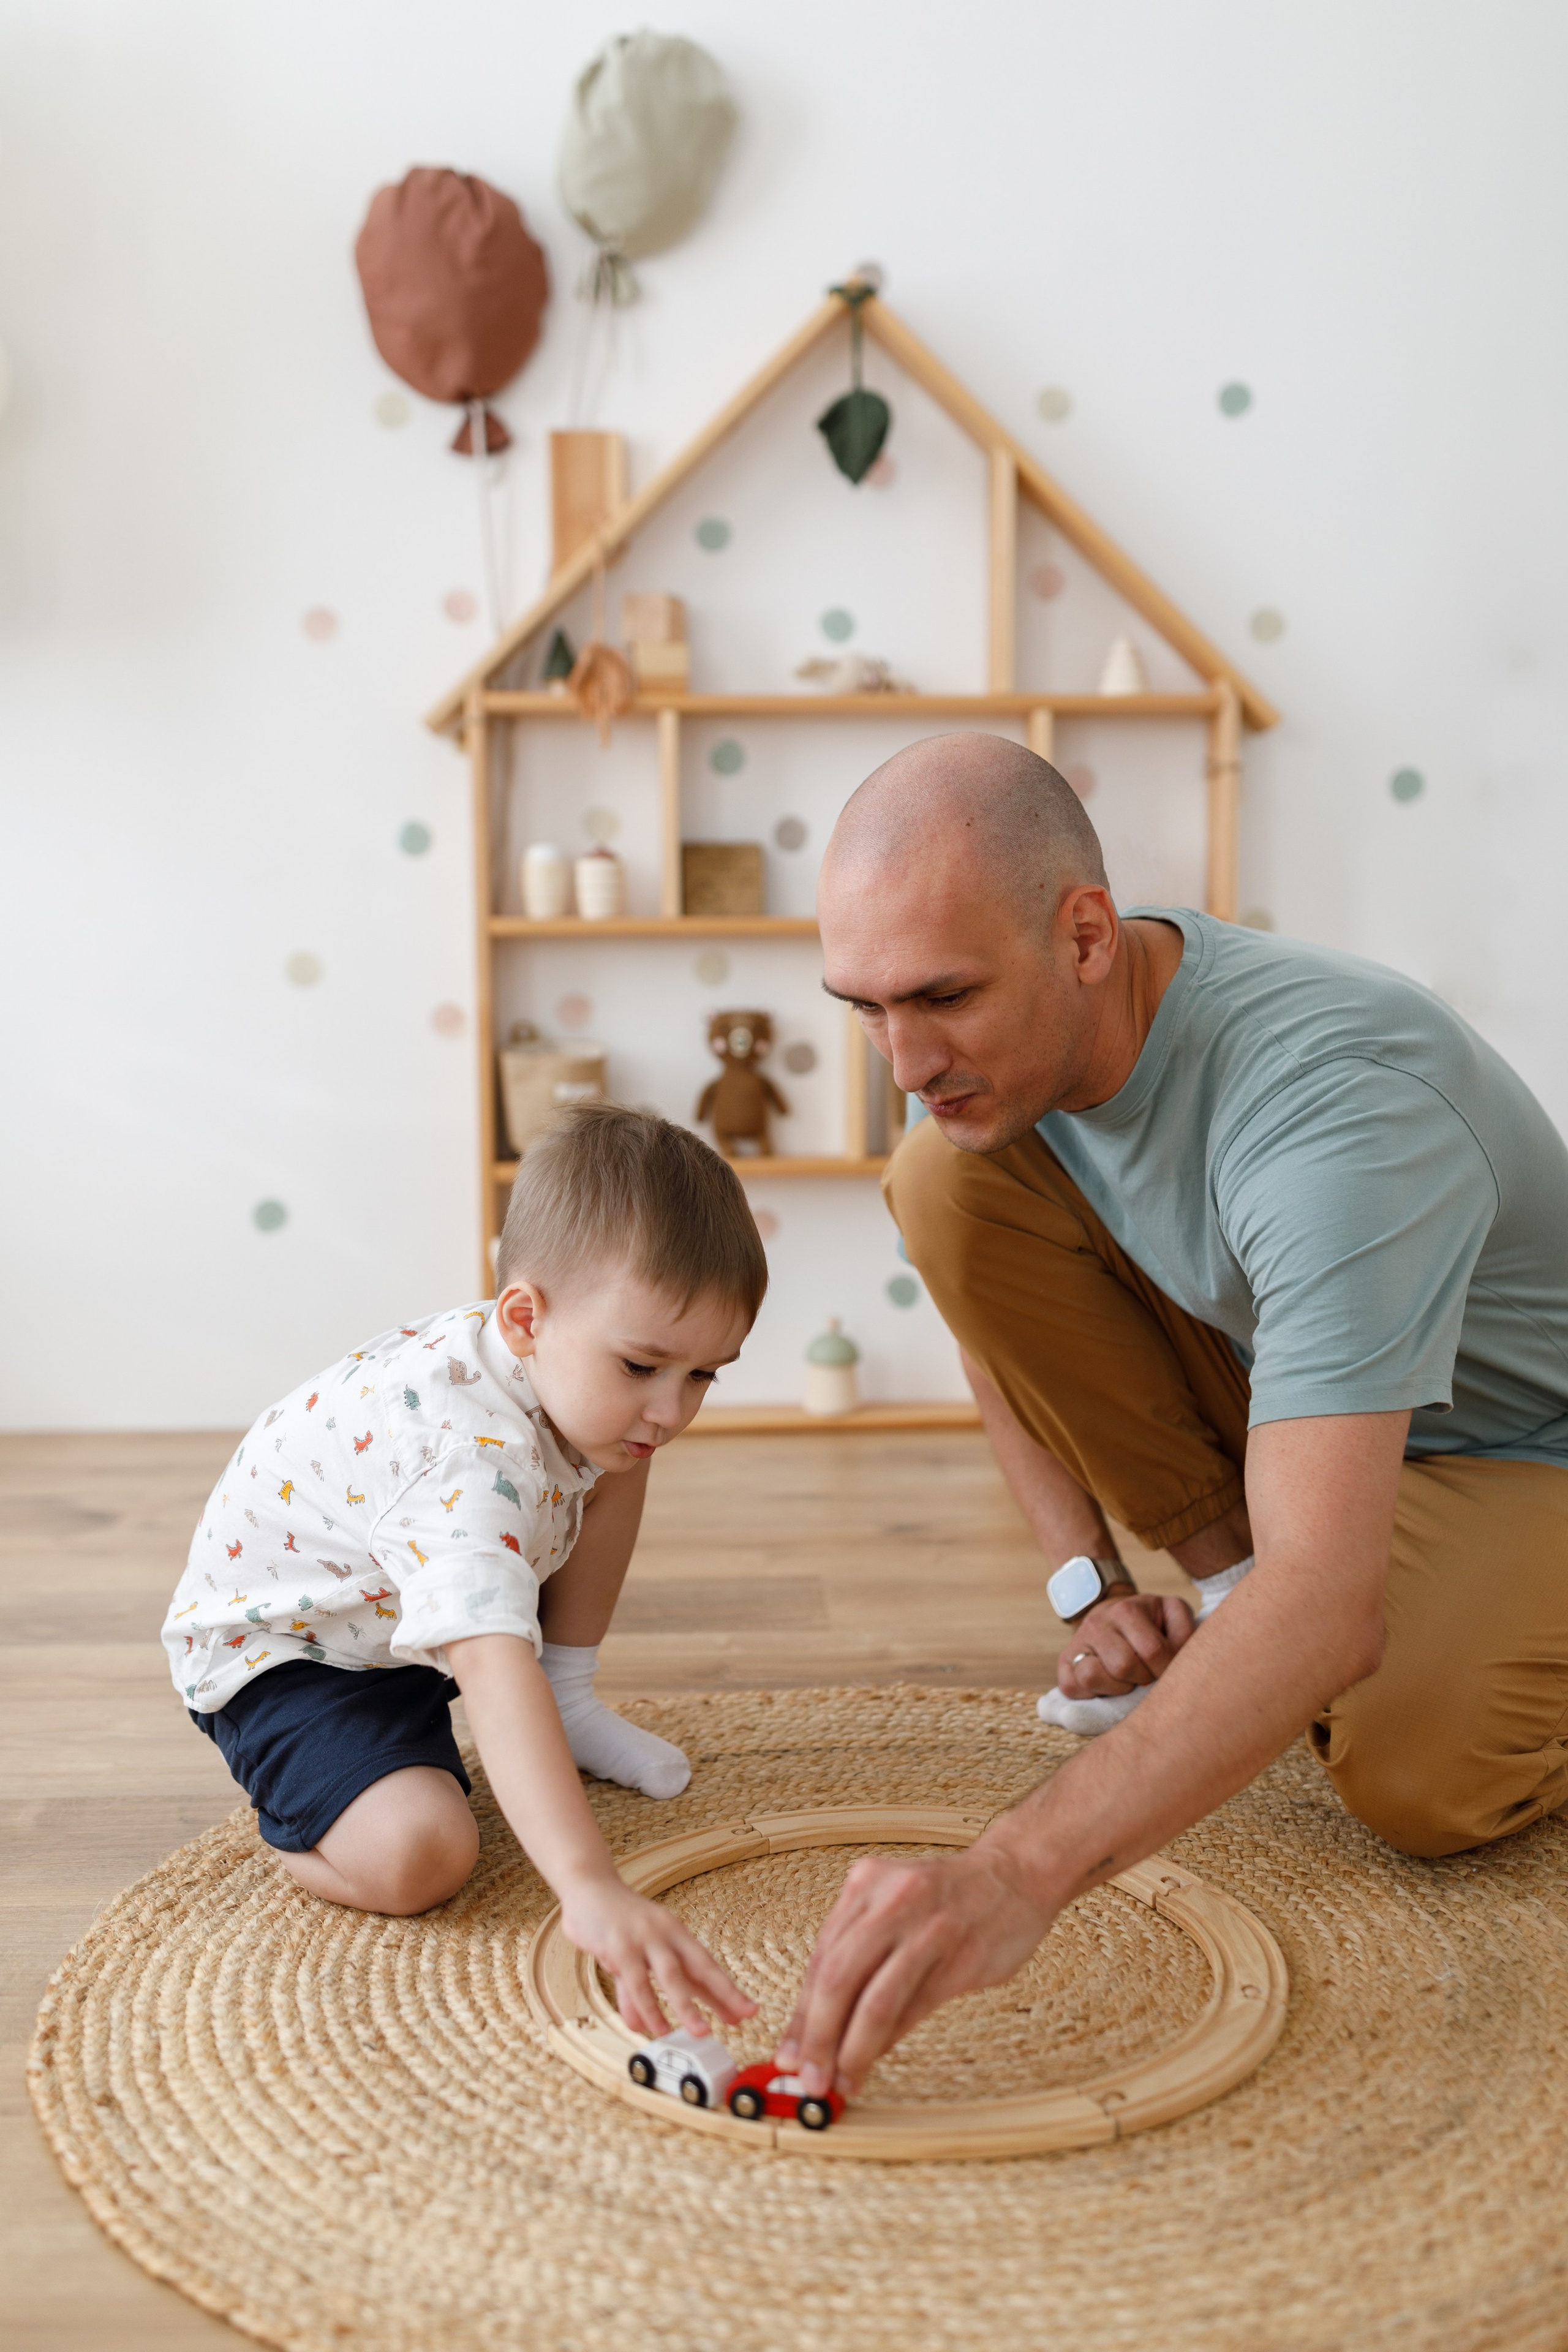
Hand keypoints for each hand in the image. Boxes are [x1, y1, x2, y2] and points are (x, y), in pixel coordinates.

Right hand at [559, 1872, 757, 2042]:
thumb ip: (640, 1991)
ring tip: (700, 2032)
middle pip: (700, 1967)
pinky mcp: (620, 1945)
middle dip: (722, 1994)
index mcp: (675, 1933)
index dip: (726, 1990)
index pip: (706, 1965)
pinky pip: (637, 1981)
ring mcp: (644, 1938)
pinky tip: (654, 2027)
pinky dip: (647, 2007)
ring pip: (671, 1976)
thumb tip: (644, 2024)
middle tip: (739, 2019)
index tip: (748, 2011)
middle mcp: (665, 1934)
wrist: (588, 1887)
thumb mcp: (633, 1958)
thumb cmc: (615, 1923)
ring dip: (686, 2006)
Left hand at [773, 1844, 1052, 2097]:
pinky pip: (914, 2008)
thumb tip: (820, 2026)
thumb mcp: (891, 1903)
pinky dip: (889, 2040)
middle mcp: (891, 1900)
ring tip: (842, 2080)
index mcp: (865, 1883)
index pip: (819, 1959)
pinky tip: (876, 2059)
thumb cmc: (946, 1896)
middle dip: (817, 2038)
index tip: (788, 2054)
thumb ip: (858, 1954)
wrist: (1016, 1872)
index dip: (800, 2015)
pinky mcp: (961, 1958)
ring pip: (876, 2000)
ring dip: (853, 2049)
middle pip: (837, 1978)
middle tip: (808, 2078)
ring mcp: (928, 1929)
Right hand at [1057, 1591, 1194, 1698]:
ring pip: (1091, 1677)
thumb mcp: (1171, 1614)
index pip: (1153, 1651)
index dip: (1167, 1669)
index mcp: (1126, 1610)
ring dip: (1116, 1687)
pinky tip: (1108, 1685)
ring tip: (1128, 1680)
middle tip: (1147, 1674)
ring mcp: (1077, 1643)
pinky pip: (1072, 1688)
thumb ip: (1185, 1632)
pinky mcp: (1064, 1664)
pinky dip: (1091, 1694)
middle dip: (1142, 1678)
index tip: (1170, 1670)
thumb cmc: (1150, 1622)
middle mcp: (1097, 1623)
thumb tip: (1181, 1661)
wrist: (1113, 1615)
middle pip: (1123, 1667)